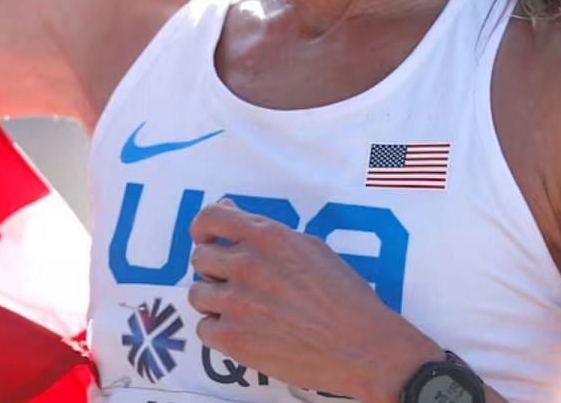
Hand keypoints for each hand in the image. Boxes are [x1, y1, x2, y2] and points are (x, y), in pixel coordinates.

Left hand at [186, 200, 443, 402]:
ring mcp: (237, 302)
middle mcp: (247, 264)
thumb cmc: (344, 297)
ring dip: (215, 301)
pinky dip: (218, 332)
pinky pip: (203, 329)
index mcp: (267, 237)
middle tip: (236, 283)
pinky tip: (243, 332)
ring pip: (197, 294)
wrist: (363, 347)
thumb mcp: (312, 247)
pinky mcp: (234, 339)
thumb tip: (230, 213)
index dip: (203, 229)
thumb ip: (266, 231)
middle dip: (214, 270)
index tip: (207, 239)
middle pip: (199, 258)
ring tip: (242, 310)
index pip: (210, 218)